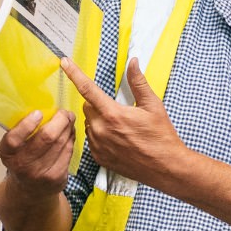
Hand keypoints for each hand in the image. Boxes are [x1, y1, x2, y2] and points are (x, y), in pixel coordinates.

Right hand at [0, 108, 74, 188]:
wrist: (29, 190)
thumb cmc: (22, 159)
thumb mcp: (14, 147)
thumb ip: (22, 130)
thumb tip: (42, 105)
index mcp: (7, 154)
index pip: (14, 139)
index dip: (27, 124)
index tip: (38, 113)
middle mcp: (22, 165)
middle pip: (46, 138)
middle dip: (59, 120)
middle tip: (64, 112)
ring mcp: (40, 174)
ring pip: (61, 143)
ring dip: (68, 128)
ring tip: (69, 119)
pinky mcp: (57, 178)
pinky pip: (68, 152)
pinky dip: (71, 139)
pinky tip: (70, 133)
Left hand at [58, 56, 186, 189]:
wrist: (165, 167)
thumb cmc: (161, 137)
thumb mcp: (153, 106)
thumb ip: (138, 82)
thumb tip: (133, 63)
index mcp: (113, 114)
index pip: (88, 89)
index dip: (74, 73)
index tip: (65, 63)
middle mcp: (101, 130)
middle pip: (87, 107)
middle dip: (98, 104)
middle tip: (117, 110)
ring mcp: (99, 145)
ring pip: (89, 123)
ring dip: (99, 121)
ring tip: (120, 128)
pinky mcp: (99, 157)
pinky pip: (92, 140)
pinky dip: (100, 136)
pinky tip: (117, 139)